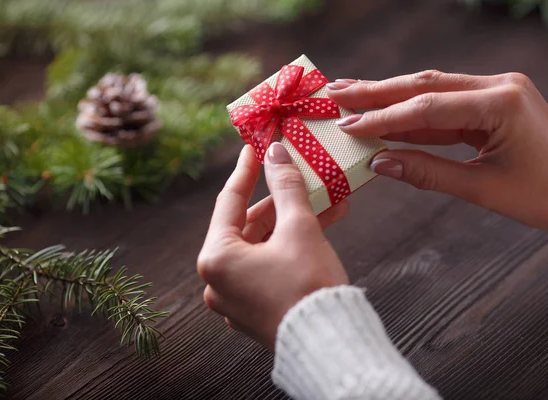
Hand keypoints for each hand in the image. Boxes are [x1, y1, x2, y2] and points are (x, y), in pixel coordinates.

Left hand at [197, 143, 348, 348]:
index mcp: (217, 259)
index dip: (248, 170)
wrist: (330, 343)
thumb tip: (276, 152)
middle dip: (282, 202)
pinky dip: (290, 248)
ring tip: (328, 206)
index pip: (230, 201)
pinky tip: (319, 232)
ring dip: (292, 225)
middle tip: (305, 180)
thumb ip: (285, 186)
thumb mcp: (299, 228)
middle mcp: (217, 281)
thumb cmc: (309, 286)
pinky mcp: (254, 310)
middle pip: (249, 226)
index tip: (257, 147)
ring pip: (263, 247)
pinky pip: (268, 267)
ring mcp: (235, 299)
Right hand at [327, 71, 547, 237]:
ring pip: (431, 90)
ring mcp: (496, 91)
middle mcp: (498, 86)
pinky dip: (413, 114)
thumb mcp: (481, 188)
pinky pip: (445, 106)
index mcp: (501, 104)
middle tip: (336, 92)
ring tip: (351, 97)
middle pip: (424, 85)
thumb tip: (379, 164)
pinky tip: (384, 114)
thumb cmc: (544, 195)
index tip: (347, 125)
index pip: (427, 108)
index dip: (383, 117)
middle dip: (377, 91)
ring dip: (390, 97)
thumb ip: (427, 172)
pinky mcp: (492, 103)